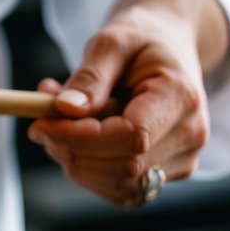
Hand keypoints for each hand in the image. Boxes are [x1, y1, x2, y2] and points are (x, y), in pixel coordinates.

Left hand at [27, 0, 229, 207]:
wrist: (167, 51)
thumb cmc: (140, 41)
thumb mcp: (112, 41)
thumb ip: (90, 76)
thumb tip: (65, 109)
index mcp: (181, 98)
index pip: (131, 137)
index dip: (80, 137)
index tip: (40, 124)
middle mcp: (189, 136)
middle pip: (123, 167)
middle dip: (71, 151)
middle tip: (41, 123)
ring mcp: (181, 161)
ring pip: (116, 185)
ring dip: (75, 161)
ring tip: (60, 122)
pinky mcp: (163, 175)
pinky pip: (117, 189)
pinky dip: (87, 169)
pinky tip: (77, 139)